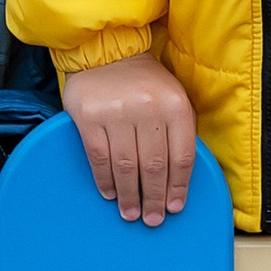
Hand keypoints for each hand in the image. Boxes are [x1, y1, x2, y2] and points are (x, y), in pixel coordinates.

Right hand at [61, 55, 196, 224]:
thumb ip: (179, 130)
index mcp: (174, 105)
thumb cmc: (144, 81)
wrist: (107, 51)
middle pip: (155, 166)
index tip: (175, 206)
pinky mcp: (89, 117)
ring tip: (131, 213)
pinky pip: (99, 157)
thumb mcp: (173, 97)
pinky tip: (111, 193)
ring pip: (127, 166)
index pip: (181, 156)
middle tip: (152, 219)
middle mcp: (147, 109)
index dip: (179, 187)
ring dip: (130, 195)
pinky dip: (106, 180)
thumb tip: (179, 176)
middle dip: (155, 198)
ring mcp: (116, 113)